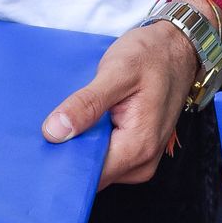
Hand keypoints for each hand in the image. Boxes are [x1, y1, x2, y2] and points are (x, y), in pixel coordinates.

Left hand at [42, 22, 199, 186]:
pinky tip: (85, 120)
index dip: (64, 163)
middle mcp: (143, 162)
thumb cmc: (152, 55)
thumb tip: (54, 132)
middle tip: (51, 126)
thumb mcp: (117, 71)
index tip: (43, 146)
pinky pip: (107, 156)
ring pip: (98, 167)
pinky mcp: (138, 151)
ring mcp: (142, 159)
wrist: (179, 47)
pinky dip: (93, 142)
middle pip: (93, 174)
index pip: (90, 175)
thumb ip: (86, 103)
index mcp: (138, 146)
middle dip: (70, 154)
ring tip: (71, 118)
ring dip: (82, 146)